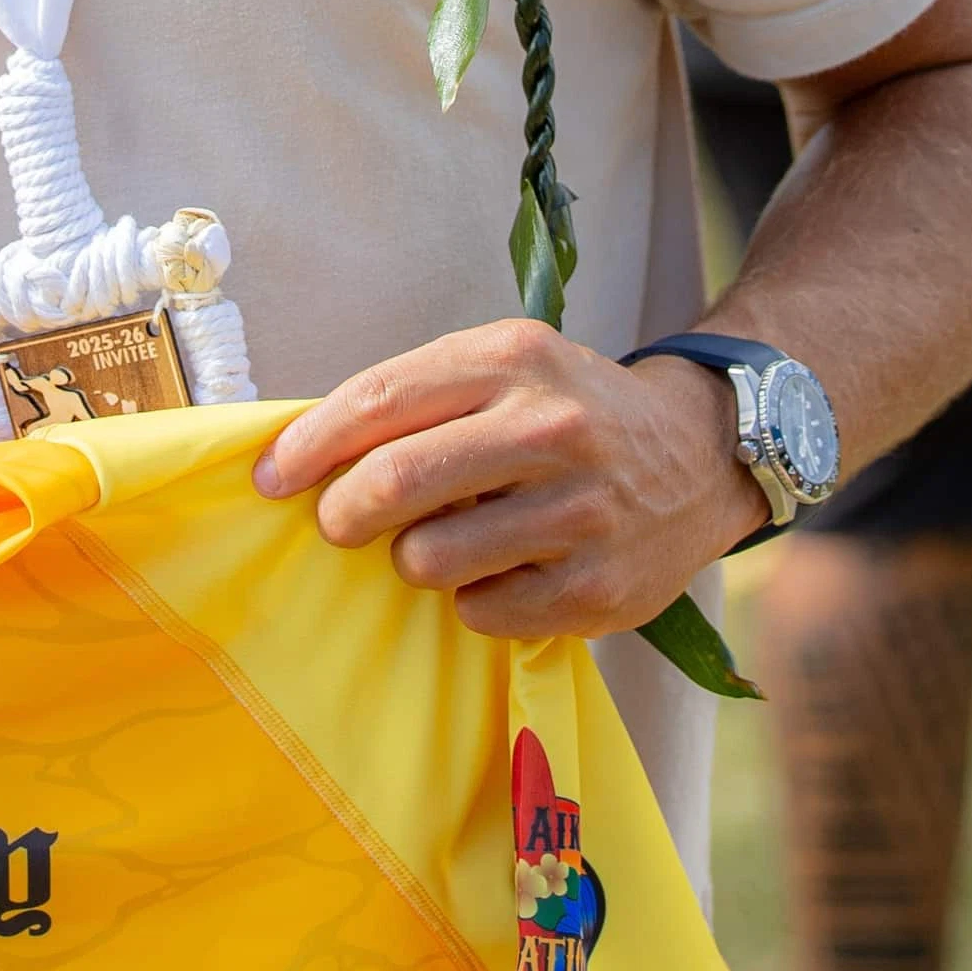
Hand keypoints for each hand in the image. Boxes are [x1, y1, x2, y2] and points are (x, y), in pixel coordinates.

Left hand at [250, 319, 766, 639]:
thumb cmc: (571, 412)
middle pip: (394, 483)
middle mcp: (552, 428)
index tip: (271, 477)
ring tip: (442, 543)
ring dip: (413, 560)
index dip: (309, 445)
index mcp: (514, 359)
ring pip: (430, 558)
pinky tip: (501, 573)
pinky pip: (483, 611)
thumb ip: (419, 398)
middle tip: (339, 524)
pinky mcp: (599, 586)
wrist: (701, 454)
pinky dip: (473, 600)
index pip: (380, 400)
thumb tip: (305, 455)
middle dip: (342, 513)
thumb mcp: (507, 367)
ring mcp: (581, 511)